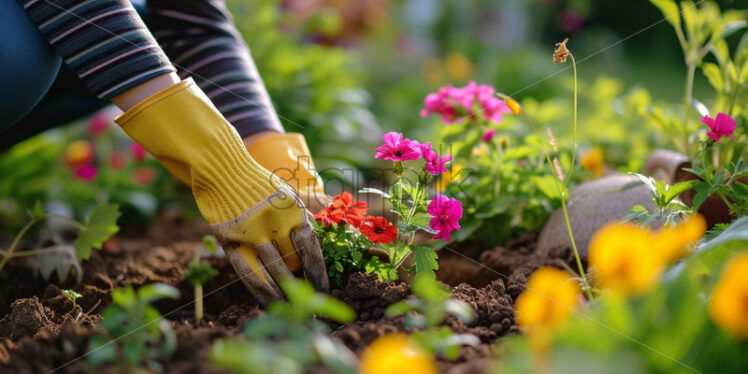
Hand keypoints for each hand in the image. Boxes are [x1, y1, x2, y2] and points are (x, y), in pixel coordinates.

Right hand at [114, 79, 327, 303]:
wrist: (223, 167)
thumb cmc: (258, 184)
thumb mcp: (286, 193)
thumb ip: (304, 212)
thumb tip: (325, 226)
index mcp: (292, 210)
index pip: (310, 248)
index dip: (317, 272)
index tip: (325, 289)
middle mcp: (274, 221)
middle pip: (292, 263)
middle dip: (303, 287)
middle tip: (312, 305)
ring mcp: (250, 230)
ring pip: (271, 269)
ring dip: (282, 292)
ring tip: (290, 308)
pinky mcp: (230, 238)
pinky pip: (246, 271)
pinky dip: (259, 289)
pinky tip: (268, 301)